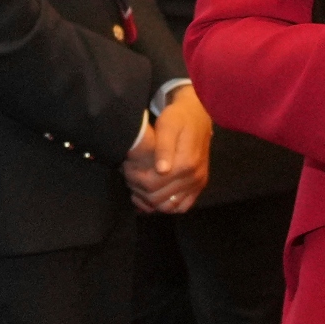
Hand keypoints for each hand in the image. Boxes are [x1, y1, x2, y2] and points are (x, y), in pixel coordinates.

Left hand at [126, 87, 211, 212]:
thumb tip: (162, 170)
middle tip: (129, 178)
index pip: (153, 184)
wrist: (198, 116)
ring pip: (169, 207)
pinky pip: (182, 207)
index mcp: (186, 164)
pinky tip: (154, 197)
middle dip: (140, 191)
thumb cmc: (178, 118)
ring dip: (151, 202)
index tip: (126, 170)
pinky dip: (166, 206)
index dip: (135, 181)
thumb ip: (164, 147)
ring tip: (139, 188)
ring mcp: (198, 184)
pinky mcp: (198, 187)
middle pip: (159, 198)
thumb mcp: (167, 125)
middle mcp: (194, 177)